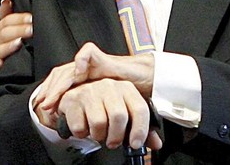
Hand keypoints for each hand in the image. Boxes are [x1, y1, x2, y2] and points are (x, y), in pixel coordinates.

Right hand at [0, 0, 32, 76]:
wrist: (1, 72)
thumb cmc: (7, 48)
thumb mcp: (8, 31)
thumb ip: (7, 16)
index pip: (5, 21)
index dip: (18, 18)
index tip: (31, 18)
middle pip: (3, 34)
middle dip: (18, 30)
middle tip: (32, 29)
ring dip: (8, 46)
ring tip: (19, 42)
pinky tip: (2, 63)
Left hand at [34, 43, 153, 115]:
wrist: (144, 80)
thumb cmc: (125, 96)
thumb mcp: (103, 109)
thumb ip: (93, 116)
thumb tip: (79, 132)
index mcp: (82, 82)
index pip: (60, 84)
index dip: (50, 94)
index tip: (43, 108)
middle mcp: (85, 71)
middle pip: (60, 75)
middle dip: (50, 90)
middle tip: (45, 105)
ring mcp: (92, 64)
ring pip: (70, 66)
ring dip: (61, 81)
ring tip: (55, 95)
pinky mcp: (103, 58)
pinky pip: (88, 53)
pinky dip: (81, 60)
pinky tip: (78, 72)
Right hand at [36, 78, 161, 149]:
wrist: (75, 94)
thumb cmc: (103, 104)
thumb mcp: (124, 111)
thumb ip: (140, 127)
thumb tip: (156, 143)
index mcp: (126, 88)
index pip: (140, 109)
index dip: (140, 130)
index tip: (135, 143)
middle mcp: (109, 86)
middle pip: (119, 116)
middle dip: (116, 136)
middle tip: (113, 141)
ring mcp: (89, 91)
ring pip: (99, 123)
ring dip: (99, 135)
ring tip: (98, 132)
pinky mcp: (72, 100)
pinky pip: (80, 127)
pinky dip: (82, 133)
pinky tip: (85, 126)